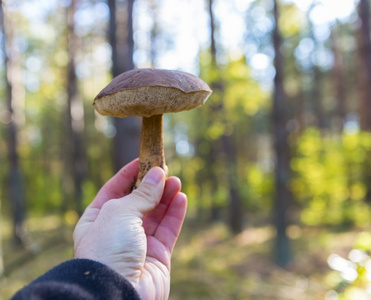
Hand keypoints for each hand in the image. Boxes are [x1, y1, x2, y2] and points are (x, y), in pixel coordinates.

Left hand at [73, 159, 186, 299]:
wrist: (116, 294)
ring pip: (155, 215)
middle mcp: (117, 231)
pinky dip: (175, 214)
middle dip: (151, 185)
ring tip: (176, 181)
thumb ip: (142, 194)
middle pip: (138, 201)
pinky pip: (168, 230)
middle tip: (165, 169)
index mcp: (97, 219)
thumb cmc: (107, 249)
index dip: (129, 174)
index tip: (144, 159)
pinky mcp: (157, 257)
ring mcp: (138, 245)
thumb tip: (158, 174)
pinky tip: (181, 198)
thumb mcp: (120, 213)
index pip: (114, 190)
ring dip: (166, 197)